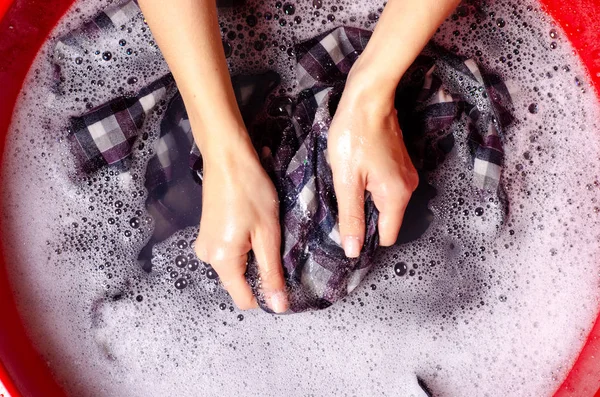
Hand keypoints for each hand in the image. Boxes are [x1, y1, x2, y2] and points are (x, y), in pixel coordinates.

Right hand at [193, 131, 287, 312]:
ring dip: (254, 257)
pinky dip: (245, 246)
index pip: (245, 299)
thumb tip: (278, 306)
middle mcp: (207, 258)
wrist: (227, 157)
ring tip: (266, 232)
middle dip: (261, 273)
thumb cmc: (250, 191)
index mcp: (222, 261)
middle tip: (279, 247)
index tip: (286, 280)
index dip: (268, 295)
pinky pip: (230, 252)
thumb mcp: (267, 234)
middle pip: (240, 282)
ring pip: (236, 266)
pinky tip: (254, 226)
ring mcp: (205, 244)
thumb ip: (271, 272)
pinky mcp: (208, 233)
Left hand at [328, 72, 418, 256]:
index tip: (346, 228)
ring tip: (350, 178)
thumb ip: (351, 217)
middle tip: (344, 195)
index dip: (366, 238)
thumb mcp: (346, 180)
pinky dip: (370, 184)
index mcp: (396, 196)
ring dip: (365, 197)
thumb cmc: (354, 134)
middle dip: (364, 215)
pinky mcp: (400, 163)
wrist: (368, 97)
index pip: (387, 236)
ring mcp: (406, 174)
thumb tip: (354, 250)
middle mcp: (408, 188)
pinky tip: (357, 168)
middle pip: (385, 219)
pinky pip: (385, 186)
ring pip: (384, 202)